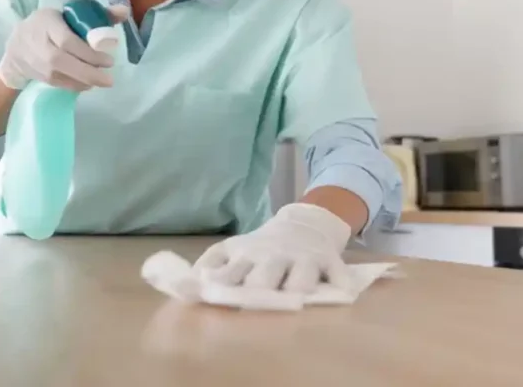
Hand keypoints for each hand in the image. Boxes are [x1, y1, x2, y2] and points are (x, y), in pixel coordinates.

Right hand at [0, 5, 128, 90]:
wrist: (16, 46)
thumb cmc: (48, 26)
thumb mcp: (68, 14)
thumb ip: (98, 14)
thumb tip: (125, 11)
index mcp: (48, 23)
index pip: (67, 41)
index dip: (89, 53)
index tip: (109, 59)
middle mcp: (39, 44)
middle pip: (63, 61)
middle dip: (89, 71)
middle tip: (110, 78)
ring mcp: (36, 62)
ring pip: (61, 75)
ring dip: (84, 80)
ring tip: (102, 80)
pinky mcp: (39, 76)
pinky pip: (60, 84)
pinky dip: (76, 86)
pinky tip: (89, 84)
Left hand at [193, 203, 352, 292]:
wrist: (304, 223)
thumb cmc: (262, 246)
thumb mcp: (233, 249)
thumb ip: (208, 265)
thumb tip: (183, 288)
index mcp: (247, 254)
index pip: (231, 271)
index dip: (222, 284)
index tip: (214, 292)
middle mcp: (274, 256)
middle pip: (265, 276)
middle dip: (259, 289)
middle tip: (255, 299)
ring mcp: (303, 258)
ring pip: (301, 277)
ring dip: (298, 287)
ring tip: (295, 297)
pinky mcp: (329, 260)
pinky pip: (337, 274)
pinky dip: (340, 284)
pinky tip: (339, 292)